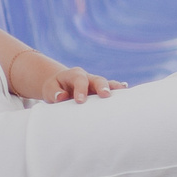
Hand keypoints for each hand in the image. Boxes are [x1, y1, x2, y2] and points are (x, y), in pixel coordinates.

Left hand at [8, 48, 124, 104]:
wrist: (60, 85)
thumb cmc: (54, 88)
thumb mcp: (49, 89)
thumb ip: (54, 92)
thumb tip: (61, 97)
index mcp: (74, 74)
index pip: (79, 80)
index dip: (81, 89)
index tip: (80, 101)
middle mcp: (88, 77)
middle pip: (98, 79)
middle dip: (102, 87)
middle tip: (105, 95)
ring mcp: (96, 84)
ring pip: (108, 83)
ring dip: (115, 88)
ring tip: (124, 92)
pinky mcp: (101, 91)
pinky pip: (112, 89)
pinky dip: (119, 91)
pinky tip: (127, 93)